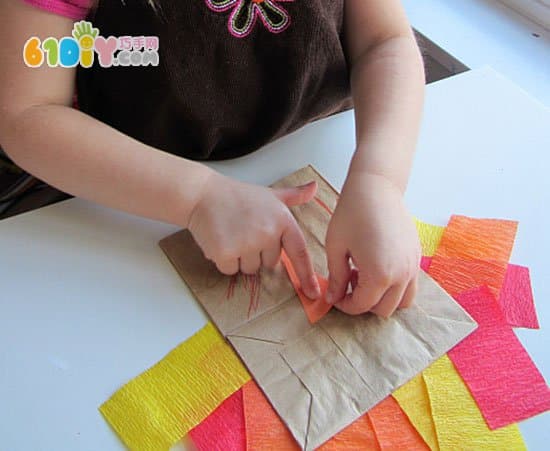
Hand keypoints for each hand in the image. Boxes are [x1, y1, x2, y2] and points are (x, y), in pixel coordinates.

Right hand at [188, 172, 320, 298]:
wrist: (203, 194)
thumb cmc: (237, 195)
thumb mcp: (270, 194)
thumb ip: (294, 196)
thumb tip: (314, 187)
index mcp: (282, 220)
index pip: (299, 252)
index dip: (307, 275)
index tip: (313, 292)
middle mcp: (268, 233)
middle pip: (270, 263)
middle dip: (257, 252)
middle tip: (244, 231)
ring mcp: (247, 243)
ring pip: (250, 269)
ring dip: (240, 257)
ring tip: (231, 233)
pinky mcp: (226, 253)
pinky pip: (231, 270)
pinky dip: (224, 260)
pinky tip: (220, 240)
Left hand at [325, 172, 420, 315]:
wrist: (376, 187)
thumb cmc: (352, 213)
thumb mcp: (336, 247)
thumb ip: (336, 278)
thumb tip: (333, 298)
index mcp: (379, 274)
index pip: (361, 306)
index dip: (344, 305)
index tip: (334, 295)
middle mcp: (401, 275)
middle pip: (383, 310)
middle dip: (363, 303)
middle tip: (348, 283)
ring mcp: (413, 266)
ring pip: (402, 302)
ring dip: (382, 298)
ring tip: (364, 276)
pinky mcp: (417, 257)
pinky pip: (410, 286)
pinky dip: (395, 287)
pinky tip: (376, 266)